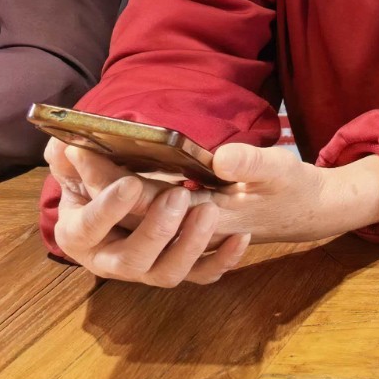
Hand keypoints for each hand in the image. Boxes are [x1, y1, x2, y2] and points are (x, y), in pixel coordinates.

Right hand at [47, 140, 249, 286]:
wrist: (125, 202)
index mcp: (80, 234)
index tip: (132, 184)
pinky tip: (240, 238)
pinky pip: (202, 275)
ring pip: (166, 274)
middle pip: (130, 260)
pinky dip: (222, 260)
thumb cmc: (101, 179)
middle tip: (180, 195)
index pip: (88, 228)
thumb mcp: (82, 164)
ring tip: (209, 210)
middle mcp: (110, 260)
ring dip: (190, 245)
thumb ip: (71, 155)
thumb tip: (67, 145)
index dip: (107, 210)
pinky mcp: (179, 269)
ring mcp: (146, 269)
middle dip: (156, 230)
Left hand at [49, 137, 378, 248]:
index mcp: (210, 216)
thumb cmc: (296, 189)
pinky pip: (150, 216)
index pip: (148, 202)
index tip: (83, 150)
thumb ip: (252, 164)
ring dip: (107, 191)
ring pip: (136, 215)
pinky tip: (112, 177)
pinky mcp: (193, 222)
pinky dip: (127, 199)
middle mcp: (191, 228)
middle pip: (131, 212)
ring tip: (79, 161)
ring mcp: (191, 228)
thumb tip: (220, 157)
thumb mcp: (283, 171)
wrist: (312, 212)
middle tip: (67, 151)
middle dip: (98, 183)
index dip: (112, 180)